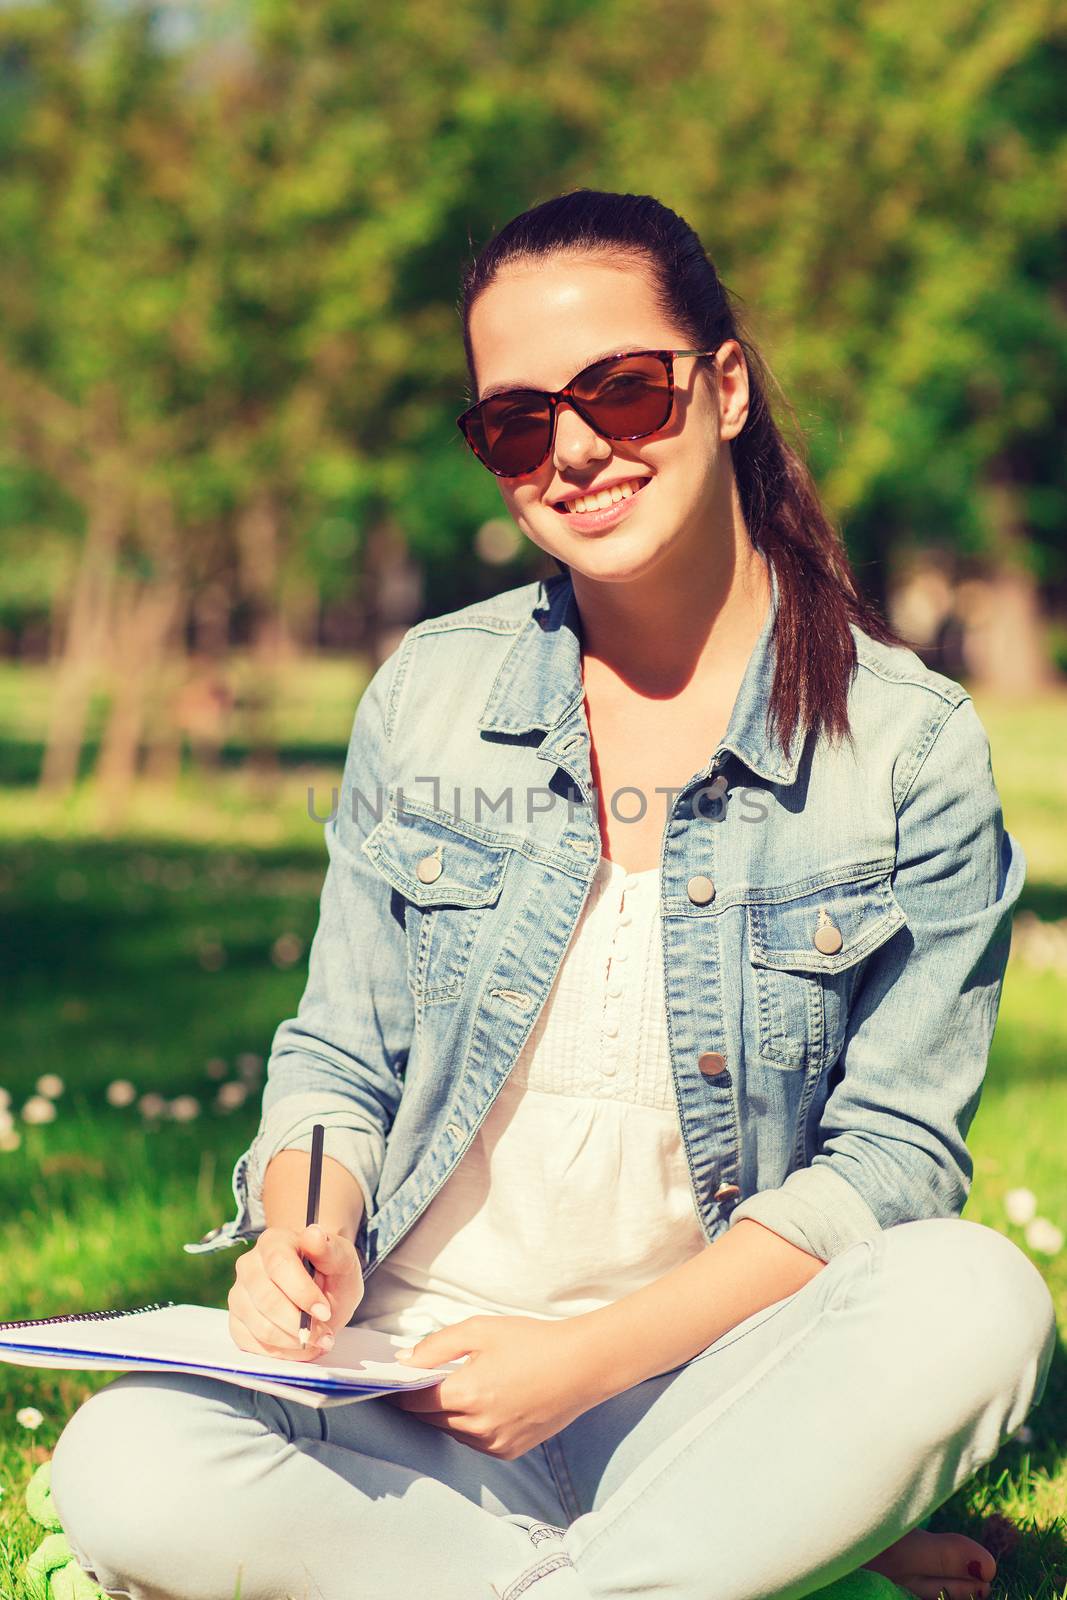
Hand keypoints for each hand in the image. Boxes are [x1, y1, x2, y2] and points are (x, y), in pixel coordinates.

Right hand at [228, 1224, 363, 1362]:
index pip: (279, 1266)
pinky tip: (300, 1347)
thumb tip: (313, 1234)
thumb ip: (329, 1249)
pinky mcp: (236, 1321)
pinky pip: (252, 1344)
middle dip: (299, 1324)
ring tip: (317, 1341)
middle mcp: (249, 1265)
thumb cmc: (331, 1272)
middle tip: (325, 1335)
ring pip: (260, 1326)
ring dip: (293, 1341)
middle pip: (266, 1300)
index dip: (303, 1293)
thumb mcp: (342, 1259)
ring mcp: (239, 1294)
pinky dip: (281, 1352)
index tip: (325, 1311)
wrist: (321, 1289)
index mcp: (273, 1242)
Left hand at [382, 1314, 602, 1458]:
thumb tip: (404, 1361)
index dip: (399, 1390)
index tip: (392, 1379)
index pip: (414, 1402)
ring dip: (445, 1413)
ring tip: (455, 1386)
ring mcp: (494, 1444)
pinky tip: (481, 1401)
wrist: (581, 1365)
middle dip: (420, 1400)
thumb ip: (436, 1346)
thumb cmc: (531, 1341)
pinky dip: (468, 1425)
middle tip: (422, 1379)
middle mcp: (477, 1427)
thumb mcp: (480, 1329)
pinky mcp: (508, 1452)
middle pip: (428, 1419)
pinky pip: (474, 1441)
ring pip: (450, 1432)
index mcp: (467, 1395)